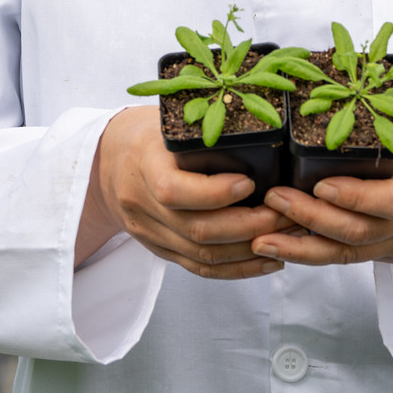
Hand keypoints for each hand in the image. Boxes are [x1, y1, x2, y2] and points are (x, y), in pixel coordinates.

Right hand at [75, 105, 295, 277]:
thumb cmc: (148, 134)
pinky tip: (267, 260)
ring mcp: (150, 233)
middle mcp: (142, 205)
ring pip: (203, 255)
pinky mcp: (160, 249)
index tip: (250, 181)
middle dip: (249, 225)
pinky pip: (200, 268)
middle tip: (285, 213)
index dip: (215, 192)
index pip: (173, 190)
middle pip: (197, 229)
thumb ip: (202, 133)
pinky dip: (237, 269)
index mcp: (142, 165)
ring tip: (287, 236)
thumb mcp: (167, 123)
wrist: (105, 162)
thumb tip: (260, 134)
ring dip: (251, 250)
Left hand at [251, 116, 392, 265]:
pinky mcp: (388, 254)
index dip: (356, 197)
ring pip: (350, 255)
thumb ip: (372, 125)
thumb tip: (316, 93)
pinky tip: (281, 245)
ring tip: (262, 240)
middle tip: (273, 200)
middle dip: (312, 219)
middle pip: (362, 232)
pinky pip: (347, 258)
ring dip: (302, 248)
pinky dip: (312, 252)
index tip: (318, 184)